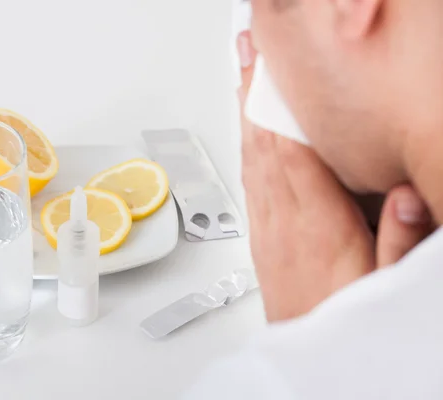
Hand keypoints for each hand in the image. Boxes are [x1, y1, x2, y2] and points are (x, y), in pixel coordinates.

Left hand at [237, 31, 433, 321]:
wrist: (304, 350)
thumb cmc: (340, 318)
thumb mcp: (385, 285)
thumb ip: (400, 240)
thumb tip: (407, 194)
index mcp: (313, 225)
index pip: (288, 151)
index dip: (276, 105)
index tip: (269, 71)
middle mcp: (281, 219)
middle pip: (261, 143)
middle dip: (253, 94)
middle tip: (246, 54)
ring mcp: (266, 224)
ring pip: (250, 156)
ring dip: (244, 113)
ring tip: (241, 77)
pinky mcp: (261, 233)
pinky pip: (250, 178)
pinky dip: (247, 145)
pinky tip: (248, 131)